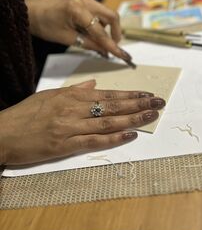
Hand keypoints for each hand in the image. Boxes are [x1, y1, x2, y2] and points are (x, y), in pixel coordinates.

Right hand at [0, 80, 164, 164]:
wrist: (3, 132)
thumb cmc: (26, 114)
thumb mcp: (50, 96)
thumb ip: (75, 90)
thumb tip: (94, 85)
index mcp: (71, 96)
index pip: (107, 93)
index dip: (130, 94)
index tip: (147, 94)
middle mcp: (73, 108)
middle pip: (113, 105)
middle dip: (139, 104)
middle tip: (159, 103)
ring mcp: (70, 126)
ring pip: (108, 121)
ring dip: (133, 119)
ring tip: (152, 116)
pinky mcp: (64, 145)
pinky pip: (94, 141)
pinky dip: (114, 138)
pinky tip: (130, 135)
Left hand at [26, 0, 131, 62]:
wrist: (30, 10)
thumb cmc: (44, 26)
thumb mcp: (66, 38)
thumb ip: (88, 44)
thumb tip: (105, 51)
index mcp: (77, 10)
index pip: (100, 30)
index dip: (111, 45)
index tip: (121, 55)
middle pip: (111, 15)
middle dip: (115, 32)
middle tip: (112, 46)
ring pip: (105, 12)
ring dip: (107, 27)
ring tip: (98, 40)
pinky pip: (97, 10)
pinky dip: (98, 22)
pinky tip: (91, 31)